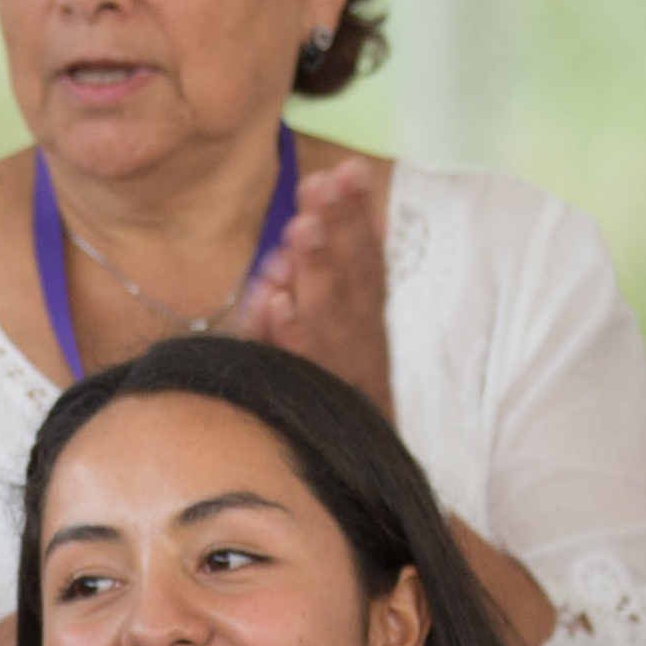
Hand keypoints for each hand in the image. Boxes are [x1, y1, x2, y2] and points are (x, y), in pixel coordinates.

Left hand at [234, 151, 394, 417]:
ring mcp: (337, 369)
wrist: (353, 477)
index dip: (359, 213)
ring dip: (316, 269)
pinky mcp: (311, 398)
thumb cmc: (337, 388)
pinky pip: (299, 365)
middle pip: (352, 276)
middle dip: (338, 226)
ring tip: (301, 228)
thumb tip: (332, 215)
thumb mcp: (342, 328)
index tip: (349, 167)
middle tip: (320, 183)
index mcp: (368, 319)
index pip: (368, 256)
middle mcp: (359, 340)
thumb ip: (338, 273)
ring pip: (327, 313)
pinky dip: (291, 334)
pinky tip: (277, 304)